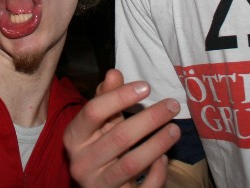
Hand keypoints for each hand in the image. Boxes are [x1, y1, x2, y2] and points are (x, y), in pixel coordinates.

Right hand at [65, 68, 181, 187]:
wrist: (94, 187)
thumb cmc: (97, 147)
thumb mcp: (97, 124)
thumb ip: (105, 98)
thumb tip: (114, 73)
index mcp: (74, 137)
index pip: (93, 111)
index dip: (120, 97)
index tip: (146, 86)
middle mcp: (82, 162)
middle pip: (119, 137)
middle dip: (149, 119)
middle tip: (172, 105)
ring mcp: (98, 184)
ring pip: (132, 163)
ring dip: (158, 144)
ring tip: (175, 129)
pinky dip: (157, 173)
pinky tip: (164, 158)